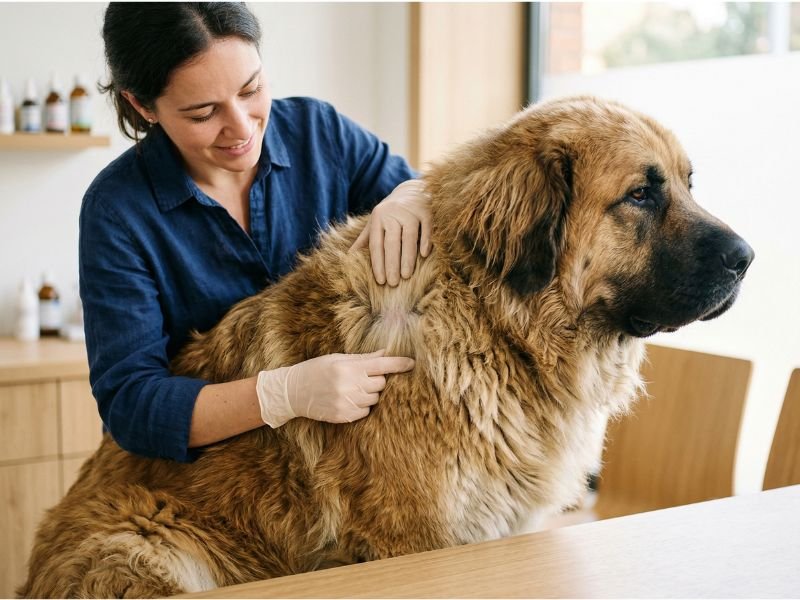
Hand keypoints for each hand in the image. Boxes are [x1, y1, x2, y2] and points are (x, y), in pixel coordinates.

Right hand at [256, 350, 414, 426]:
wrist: (293, 391)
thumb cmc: (316, 370)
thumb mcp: (337, 359)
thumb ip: (362, 359)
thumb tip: (385, 353)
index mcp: (348, 367)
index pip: (381, 365)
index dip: (399, 364)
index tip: (412, 363)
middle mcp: (349, 384)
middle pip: (381, 383)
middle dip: (376, 380)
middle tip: (361, 378)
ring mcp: (346, 402)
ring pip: (374, 399)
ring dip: (369, 394)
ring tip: (352, 389)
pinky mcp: (344, 416)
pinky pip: (365, 412)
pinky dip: (362, 407)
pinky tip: (348, 400)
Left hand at [350, 179, 431, 285]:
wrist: (412, 190)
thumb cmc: (391, 213)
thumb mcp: (376, 223)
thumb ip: (365, 239)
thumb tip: (348, 257)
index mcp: (378, 218)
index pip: (376, 244)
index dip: (378, 263)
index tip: (380, 281)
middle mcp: (392, 214)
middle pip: (391, 242)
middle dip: (391, 264)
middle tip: (393, 283)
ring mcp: (410, 212)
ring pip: (408, 237)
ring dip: (408, 257)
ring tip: (406, 276)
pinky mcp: (425, 211)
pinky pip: (425, 228)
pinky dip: (425, 241)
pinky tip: (424, 255)